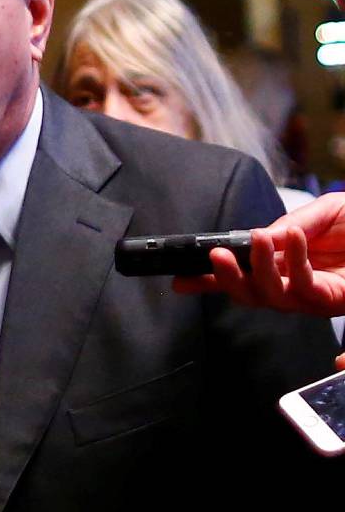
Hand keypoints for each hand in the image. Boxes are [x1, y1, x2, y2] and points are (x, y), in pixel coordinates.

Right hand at [176, 192, 344, 316]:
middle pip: (251, 295)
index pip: (243, 275)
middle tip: (215, 258)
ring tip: (256, 240)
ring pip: (273, 298)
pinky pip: (305, 288)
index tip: (181, 279)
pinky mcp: (334, 300)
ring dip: (259, 270)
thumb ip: (293, 224)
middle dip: (226, 281)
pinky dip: (295, 262)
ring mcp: (315, 296)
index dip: (211, 280)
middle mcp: (297, 284)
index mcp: (289, 264)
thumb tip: (260, 237)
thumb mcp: (325, 212)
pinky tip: (294, 240)